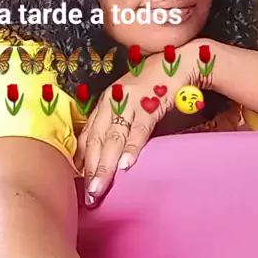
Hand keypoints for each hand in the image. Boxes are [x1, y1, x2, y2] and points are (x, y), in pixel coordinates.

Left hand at [76, 39, 210, 206]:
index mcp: (106, 102)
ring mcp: (130, 101)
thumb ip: (118, 123)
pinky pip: (139, 128)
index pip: (88, 135)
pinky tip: (126, 164)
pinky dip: (132, 146)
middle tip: (89, 194)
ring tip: (99, 186)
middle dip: (90, 169)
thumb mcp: (130, 103)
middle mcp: (113, 101)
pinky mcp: (150, 102)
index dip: (81, 161)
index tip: (77, 184)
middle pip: (96, 139)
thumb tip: (108, 154)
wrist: (180, 62)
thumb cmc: (154, 85)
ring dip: (105, 164)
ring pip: (113, 137)